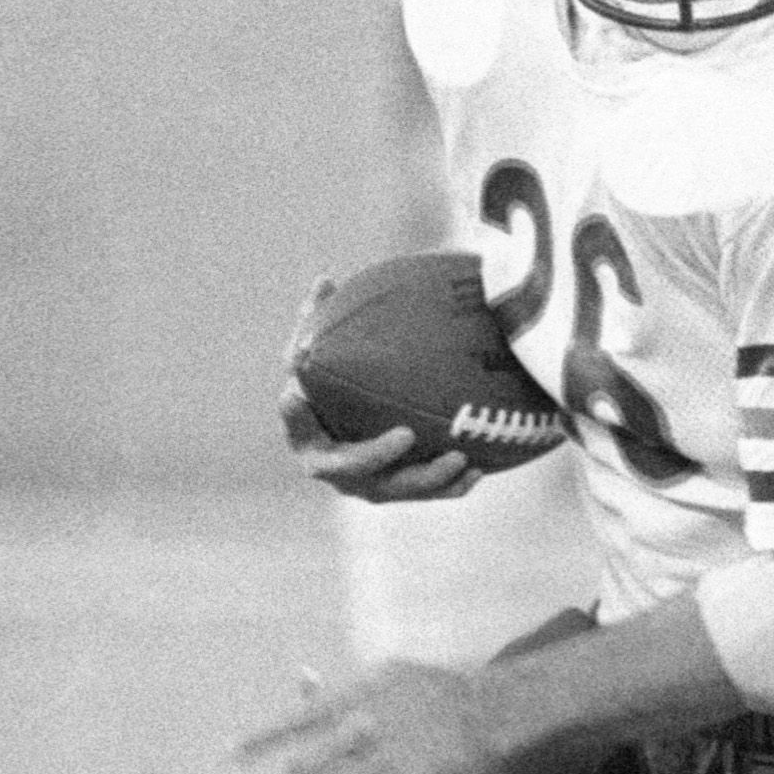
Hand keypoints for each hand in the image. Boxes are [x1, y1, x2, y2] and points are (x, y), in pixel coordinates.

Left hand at [238, 661, 512, 773]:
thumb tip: (299, 676)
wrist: (509, 710)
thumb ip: (347, 686)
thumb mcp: (396, 675)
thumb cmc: (455, 693)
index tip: (228, 758)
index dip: (260, 740)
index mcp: (362, 693)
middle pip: (307, 768)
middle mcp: (367, 724)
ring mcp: (389, 758)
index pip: (297, 718)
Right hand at [278, 277, 475, 502]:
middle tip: (405, 434)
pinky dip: (451, 485)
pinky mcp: (398, 491)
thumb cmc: (336, 382)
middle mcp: (332, 466)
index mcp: (305, 432)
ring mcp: (366, 485)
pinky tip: (478, 468)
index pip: (295, 423)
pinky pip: (425, 494)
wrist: (358, 425)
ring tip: (460, 458)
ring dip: (428, 478)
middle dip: (376, 455)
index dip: (295, 414)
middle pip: (349, 468)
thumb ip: (320, 322)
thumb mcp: (324, 352)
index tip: (297, 395)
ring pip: (395, 489)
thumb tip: (326, 279)